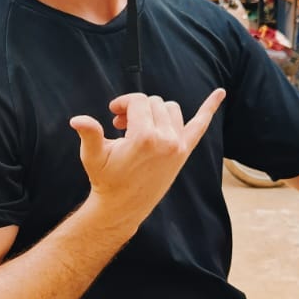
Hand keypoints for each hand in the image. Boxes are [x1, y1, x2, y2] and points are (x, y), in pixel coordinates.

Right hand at [70, 88, 225, 230]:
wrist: (123, 207)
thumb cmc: (106, 179)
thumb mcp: (93, 156)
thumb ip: (89, 134)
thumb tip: (77, 119)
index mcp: (145, 137)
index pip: (139, 101)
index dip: (123, 102)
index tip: (113, 112)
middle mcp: (166, 139)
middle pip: (155, 103)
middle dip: (137, 108)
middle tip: (121, 123)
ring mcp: (178, 146)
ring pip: (171, 109)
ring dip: (156, 111)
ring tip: (140, 125)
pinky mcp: (184, 152)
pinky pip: (200, 125)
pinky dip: (210, 107)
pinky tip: (221, 92)